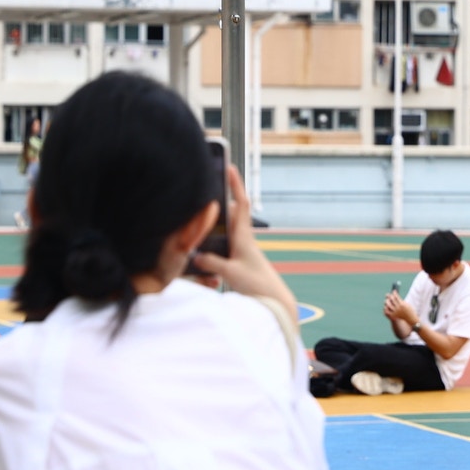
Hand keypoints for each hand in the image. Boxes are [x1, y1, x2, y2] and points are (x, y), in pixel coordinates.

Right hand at [191, 166, 297, 315]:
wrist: (273, 301)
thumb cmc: (257, 284)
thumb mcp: (231, 272)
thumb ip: (212, 263)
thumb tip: (195, 255)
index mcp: (243, 236)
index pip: (240, 203)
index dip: (235, 185)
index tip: (229, 167)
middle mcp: (243, 239)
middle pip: (229, 213)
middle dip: (218, 202)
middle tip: (203, 193)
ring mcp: (241, 250)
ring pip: (224, 230)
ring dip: (213, 224)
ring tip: (197, 220)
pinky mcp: (238, 261)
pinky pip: (222, 245)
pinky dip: (212, 243)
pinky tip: (200, 249)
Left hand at [383, 293, 418, 326]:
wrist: (411, 319)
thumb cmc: (409, 310)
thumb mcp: (407, 304)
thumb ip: (401, 300)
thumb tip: (395, 295)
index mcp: (402, 304)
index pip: (396, 296)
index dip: (394, 293)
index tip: (394, 291)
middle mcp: (398, 308)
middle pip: (391, 300)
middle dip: (390, 296)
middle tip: (389, 295)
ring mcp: (395, 313)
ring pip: (388, 305)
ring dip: (387, 302)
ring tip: (387, 300)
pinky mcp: (393, 316)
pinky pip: (387, 311)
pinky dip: (386, 308)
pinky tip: (387, 306)